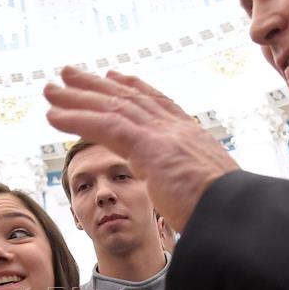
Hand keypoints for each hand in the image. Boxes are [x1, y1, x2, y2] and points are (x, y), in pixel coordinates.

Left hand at [43, 67, 239, 231]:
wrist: (238, 216)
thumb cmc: (227, 213)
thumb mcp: (209, 192)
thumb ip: (194, 187)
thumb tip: (193, 201)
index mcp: (190, 137)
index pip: (156, 104)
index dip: (133, 87)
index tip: (114, 76)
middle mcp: (176, 128)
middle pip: (128, 97)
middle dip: (95, 84)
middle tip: (68, 73)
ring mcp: (163, 135)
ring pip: (111, 106)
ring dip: (76, 98)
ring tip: (49, 90)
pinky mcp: (149, 147)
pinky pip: (104, 126)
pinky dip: (75, 118)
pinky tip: (53, 116)